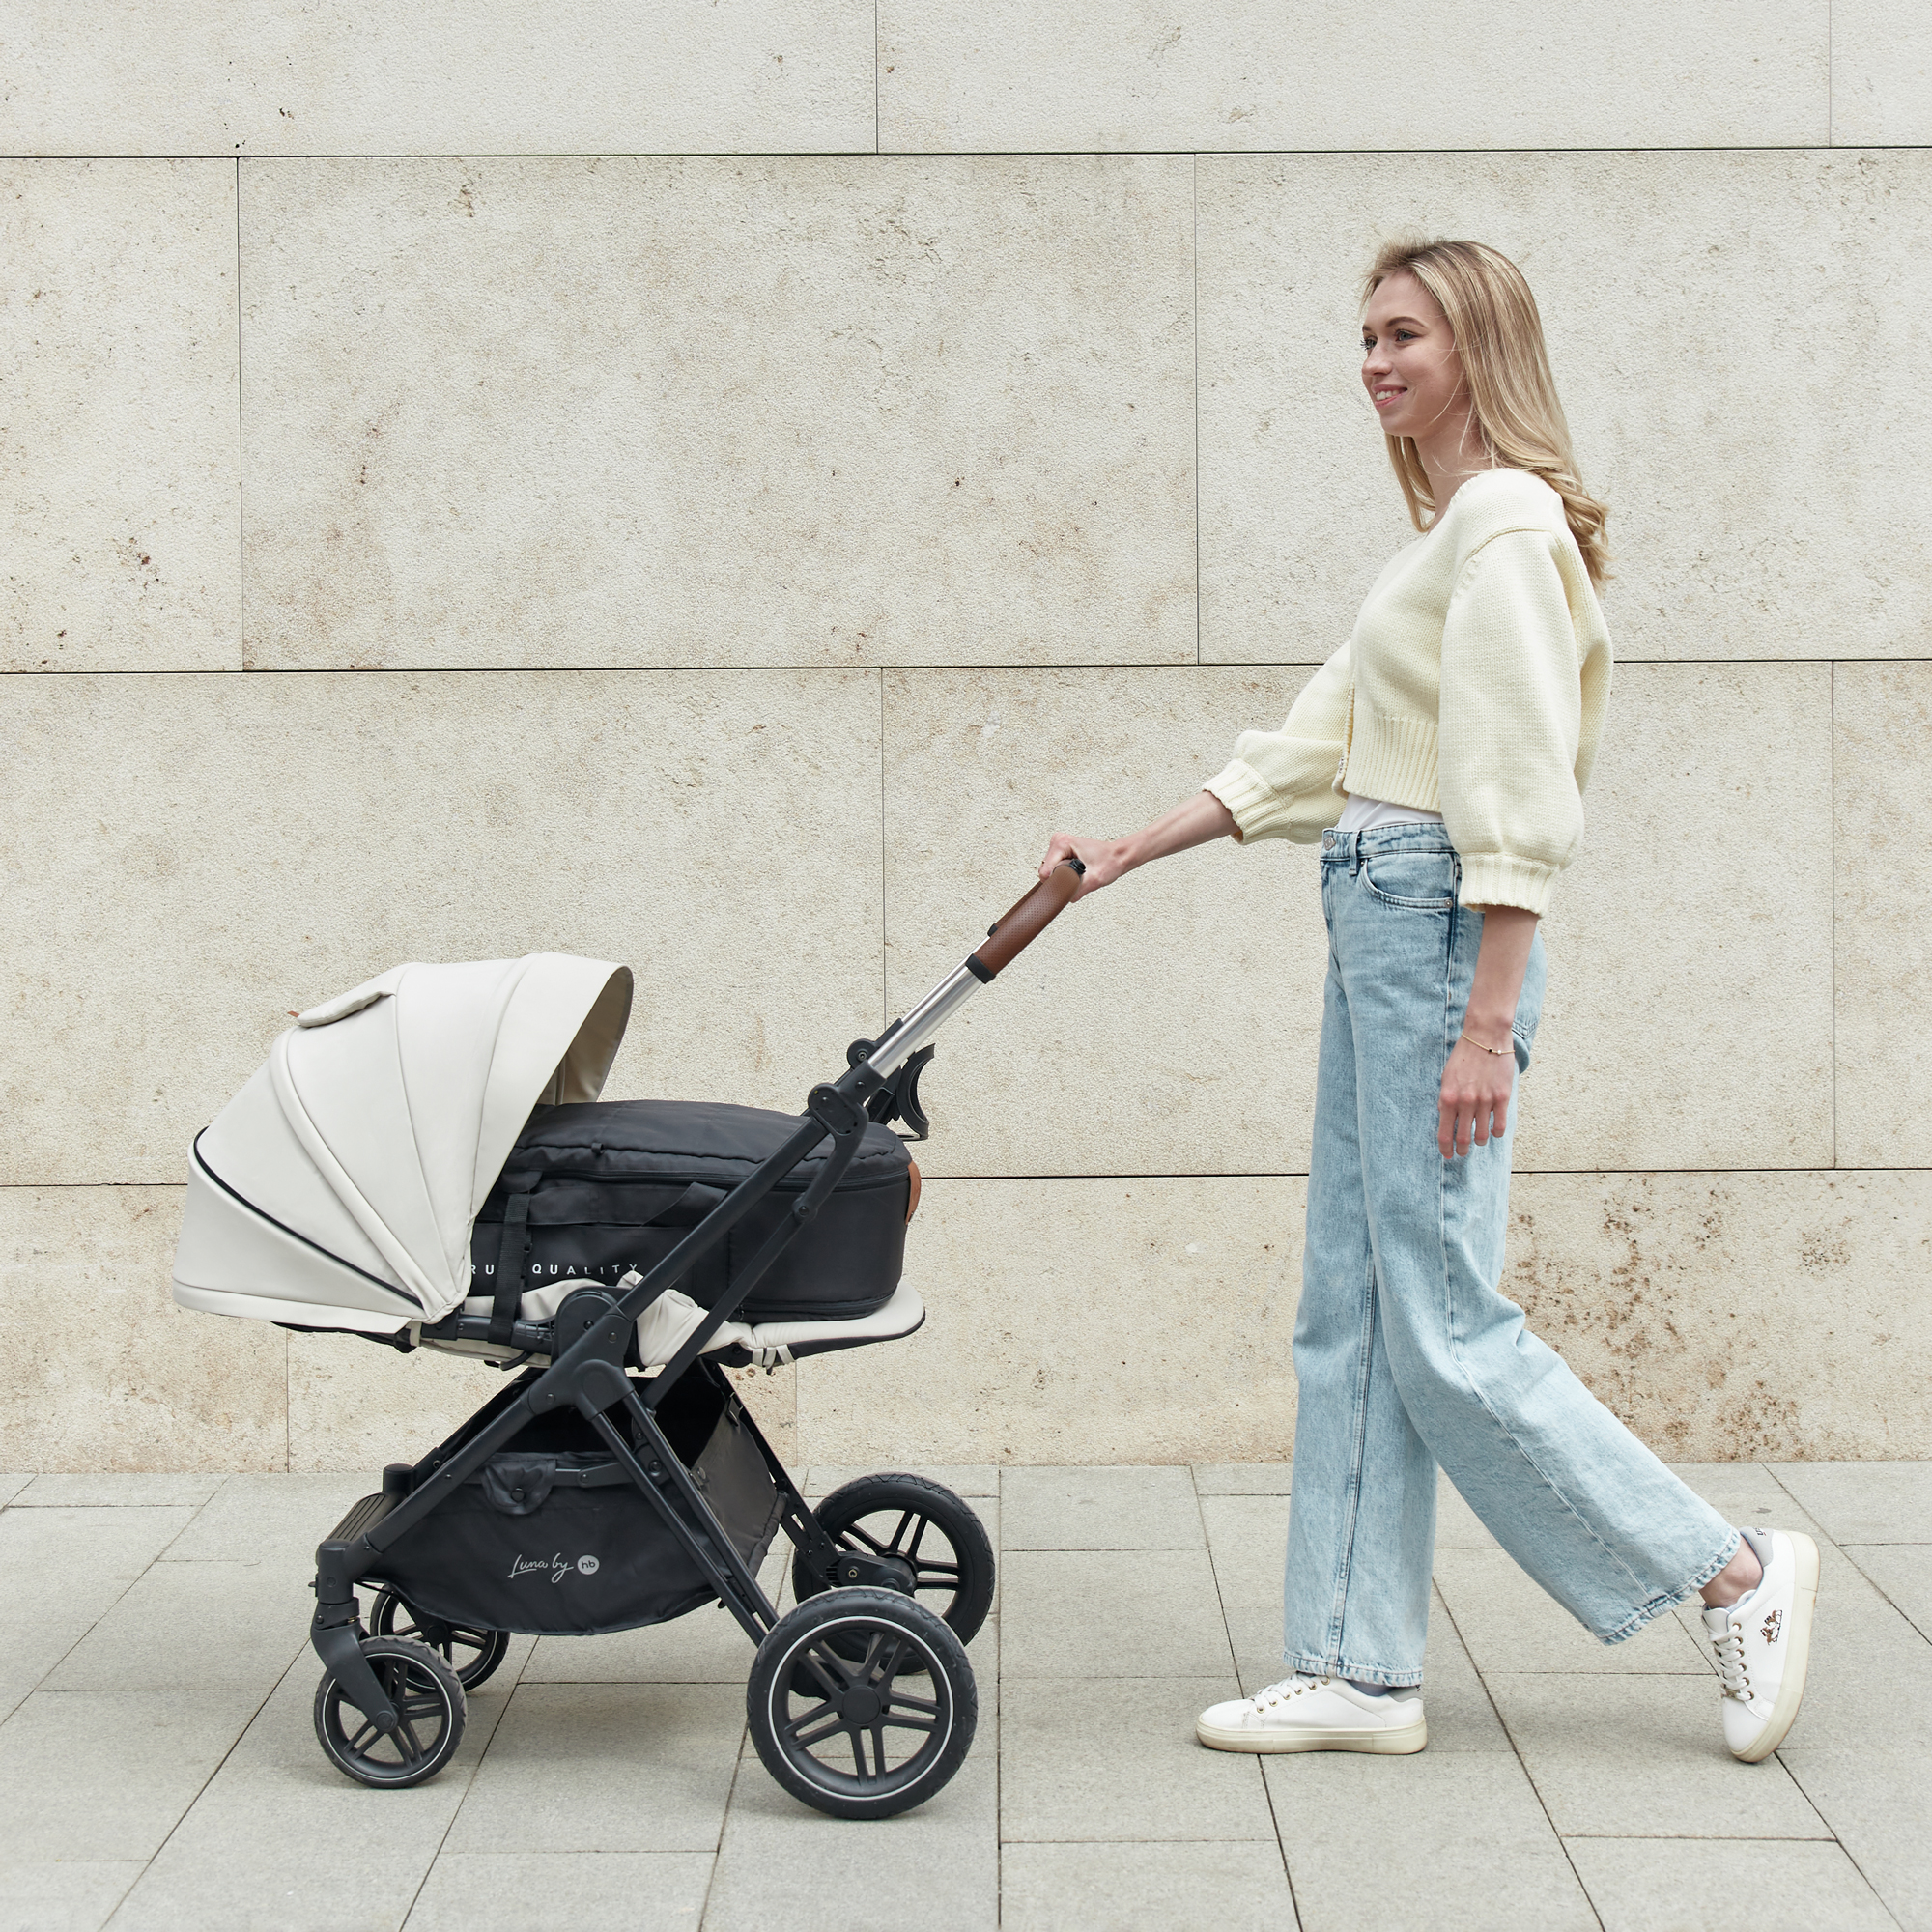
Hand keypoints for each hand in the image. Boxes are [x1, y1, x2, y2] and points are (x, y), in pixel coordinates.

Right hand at [1038, 832, 1127, 898]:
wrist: (1117, 856)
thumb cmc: (1109, 861)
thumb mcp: (1094, 880)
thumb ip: (1076, 890)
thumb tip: (1063, 899)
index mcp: (1062, 843)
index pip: (1045, 872)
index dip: (1057, 883)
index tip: (1070, 884)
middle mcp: (1057, 841)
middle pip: (1046, 872)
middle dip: (1061, 880)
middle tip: (1079, 877)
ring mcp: (1057, 846)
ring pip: (1049, 872)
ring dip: (1063, 878)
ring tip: (1079, 873)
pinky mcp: (1059, 852)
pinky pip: (1054, 870)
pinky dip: (1064, 875)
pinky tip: (1076, 871)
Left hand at [1438, 1031, 1514, 1158]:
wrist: (1485, 1036)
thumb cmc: (1464, 1056)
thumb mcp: (1446, 1077)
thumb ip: (1446, 1099)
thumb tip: (1446, 1118)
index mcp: (1448, 1097)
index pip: (1444, 1132)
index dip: (1445, 1147)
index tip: (1447, 1155)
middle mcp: (1465, 1102)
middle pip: (1463, 1138)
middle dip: (1462, 1149)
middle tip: (1462, 1153)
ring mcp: (1485, 1101)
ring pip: (1482, 1135)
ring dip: (1479, 1142)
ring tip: (1478, 1140)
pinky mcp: (1502, 1097)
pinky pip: (1500, 1125)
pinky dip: (1496, 1133)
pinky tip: (1494, 1132)